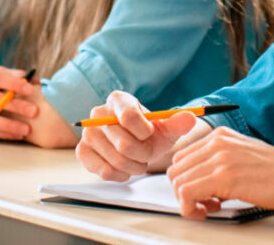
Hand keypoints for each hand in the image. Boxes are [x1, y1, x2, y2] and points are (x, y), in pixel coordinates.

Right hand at [76, 90, 199, 180]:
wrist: (135, 144)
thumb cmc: (149, 134)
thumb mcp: (166, 127)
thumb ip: (178, 123)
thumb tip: (191, 118)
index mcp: (118, 100)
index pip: (129, 117)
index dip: (145, 132)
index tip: (150, 134)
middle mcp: (98, 113)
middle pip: (124, 144)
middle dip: (143, 154)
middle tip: (147, 153)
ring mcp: (88, 133)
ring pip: (116, 160)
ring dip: (134, 166)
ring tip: (138, 160)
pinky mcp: (82, 151)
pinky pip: (104, 171)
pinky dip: (120, 174)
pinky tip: (125, 169)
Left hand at [167, 126, 273, 218]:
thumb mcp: (245, 156)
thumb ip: (222, 162)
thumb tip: (202, 181)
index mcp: (221, 135)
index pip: (182, 157)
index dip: (187, 180)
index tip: (201, 193)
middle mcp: (217, 142)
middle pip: (176, 169)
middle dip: (184, 191)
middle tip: (204, 203)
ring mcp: (220, 158)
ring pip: (178, 182)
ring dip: (188, 202)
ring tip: (210, 208)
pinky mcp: (224, 177)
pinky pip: (187, 194)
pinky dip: (191, 209)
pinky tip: (208, 211)